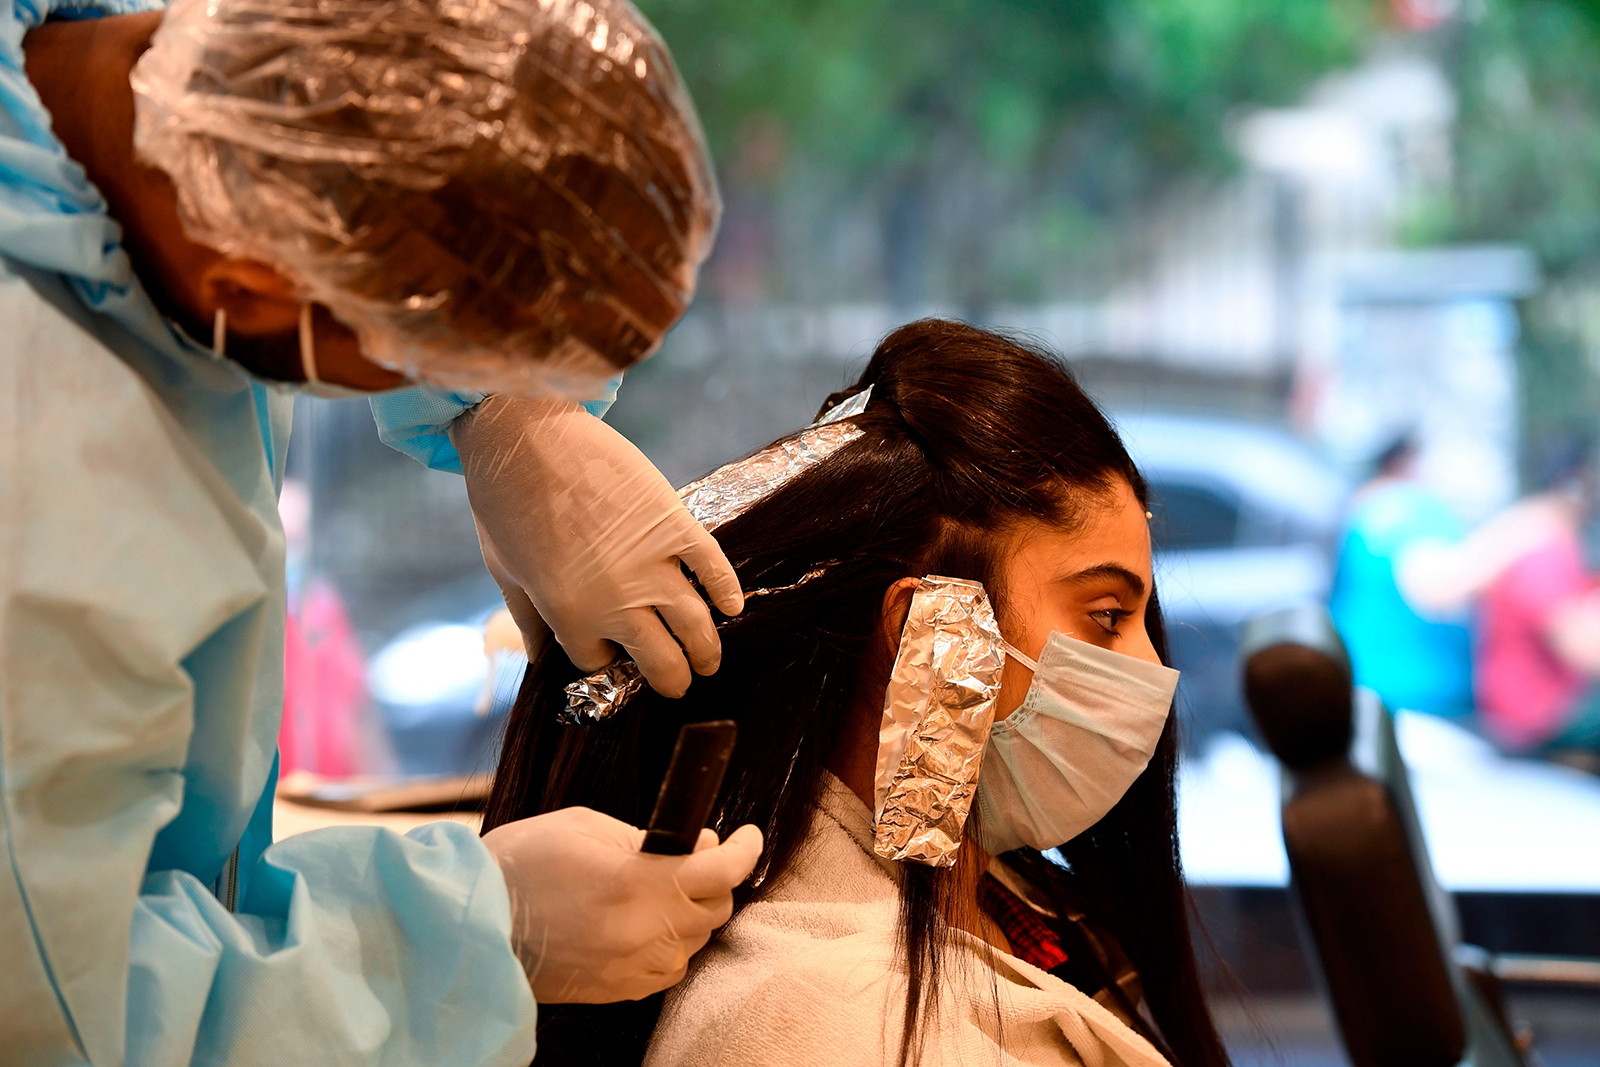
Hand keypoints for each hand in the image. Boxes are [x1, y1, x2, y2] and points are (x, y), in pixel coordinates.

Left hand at [453, 396, 743, 695]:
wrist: (525, 433)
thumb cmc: (503, 502)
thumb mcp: (504, 571)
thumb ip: (527, 622)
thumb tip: (539, 663)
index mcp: (569, 617)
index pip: (601, 665)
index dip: (608, 664)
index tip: (614, 658)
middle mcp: (617, 601)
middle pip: (660, 661)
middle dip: (672, 680)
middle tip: (680, 683)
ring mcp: (651, 563)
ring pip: (694, 625)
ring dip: (706, 651)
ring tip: (709, 661)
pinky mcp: (673, 524)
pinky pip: (713, 567)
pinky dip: (727, 590)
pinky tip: (732, 607)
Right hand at [483, 807, 763, 1002]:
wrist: (472, 925)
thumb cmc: (520, 865)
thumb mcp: (584, 826)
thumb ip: (645, 836)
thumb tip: (690, 844)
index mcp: (638, 882)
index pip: (721, 868)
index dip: (745, 848)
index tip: (747, 835)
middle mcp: (644, 931)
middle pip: (716, 907)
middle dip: (715, 876)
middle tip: (694, 851)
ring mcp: (632, 966)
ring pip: (696, 940)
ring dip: (692, 910)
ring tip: (662, 886)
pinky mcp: (618, 989)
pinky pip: (669, 968)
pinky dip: (670, 943)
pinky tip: (645, 922)